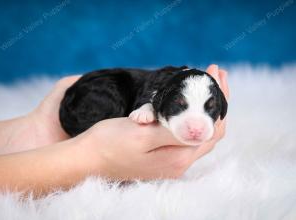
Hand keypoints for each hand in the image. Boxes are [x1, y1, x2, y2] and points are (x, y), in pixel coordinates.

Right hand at [74, 64, 228, 179]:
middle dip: (215, 100)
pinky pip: (184, 133)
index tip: (215, 73)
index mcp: (178, 157)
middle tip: (214, 73)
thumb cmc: (109, 144)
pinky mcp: (161, 155)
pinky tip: (185, 102)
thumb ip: (176, 132)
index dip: (219, 98)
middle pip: (210, 128)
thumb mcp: (142, 134)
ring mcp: (170, 160)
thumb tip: (207, 125)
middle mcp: (179, 162)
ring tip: (203, 83)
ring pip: (198, 130)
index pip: (213, 126)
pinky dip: (190, 115)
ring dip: (204, 107)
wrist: (86, 159)